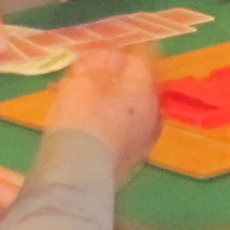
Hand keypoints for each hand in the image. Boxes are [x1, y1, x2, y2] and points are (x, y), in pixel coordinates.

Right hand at [41, 44, 159, 186]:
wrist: (79, 173)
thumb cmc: (82, 119)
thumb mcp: (84, 80)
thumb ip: (94, 67)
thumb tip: (98, 66)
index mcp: (144, 93)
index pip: (138, 62)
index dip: (114, 55)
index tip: (92, 56)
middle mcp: (151, 117)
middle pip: (134, 90)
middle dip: (110, 82)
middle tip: (83, 78)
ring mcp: (141, 144)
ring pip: (127, 114)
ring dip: (106, 104)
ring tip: (78, 103)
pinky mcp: (127, 165)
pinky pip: (119, 135)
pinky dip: (104, 126)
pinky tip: (83, 128)